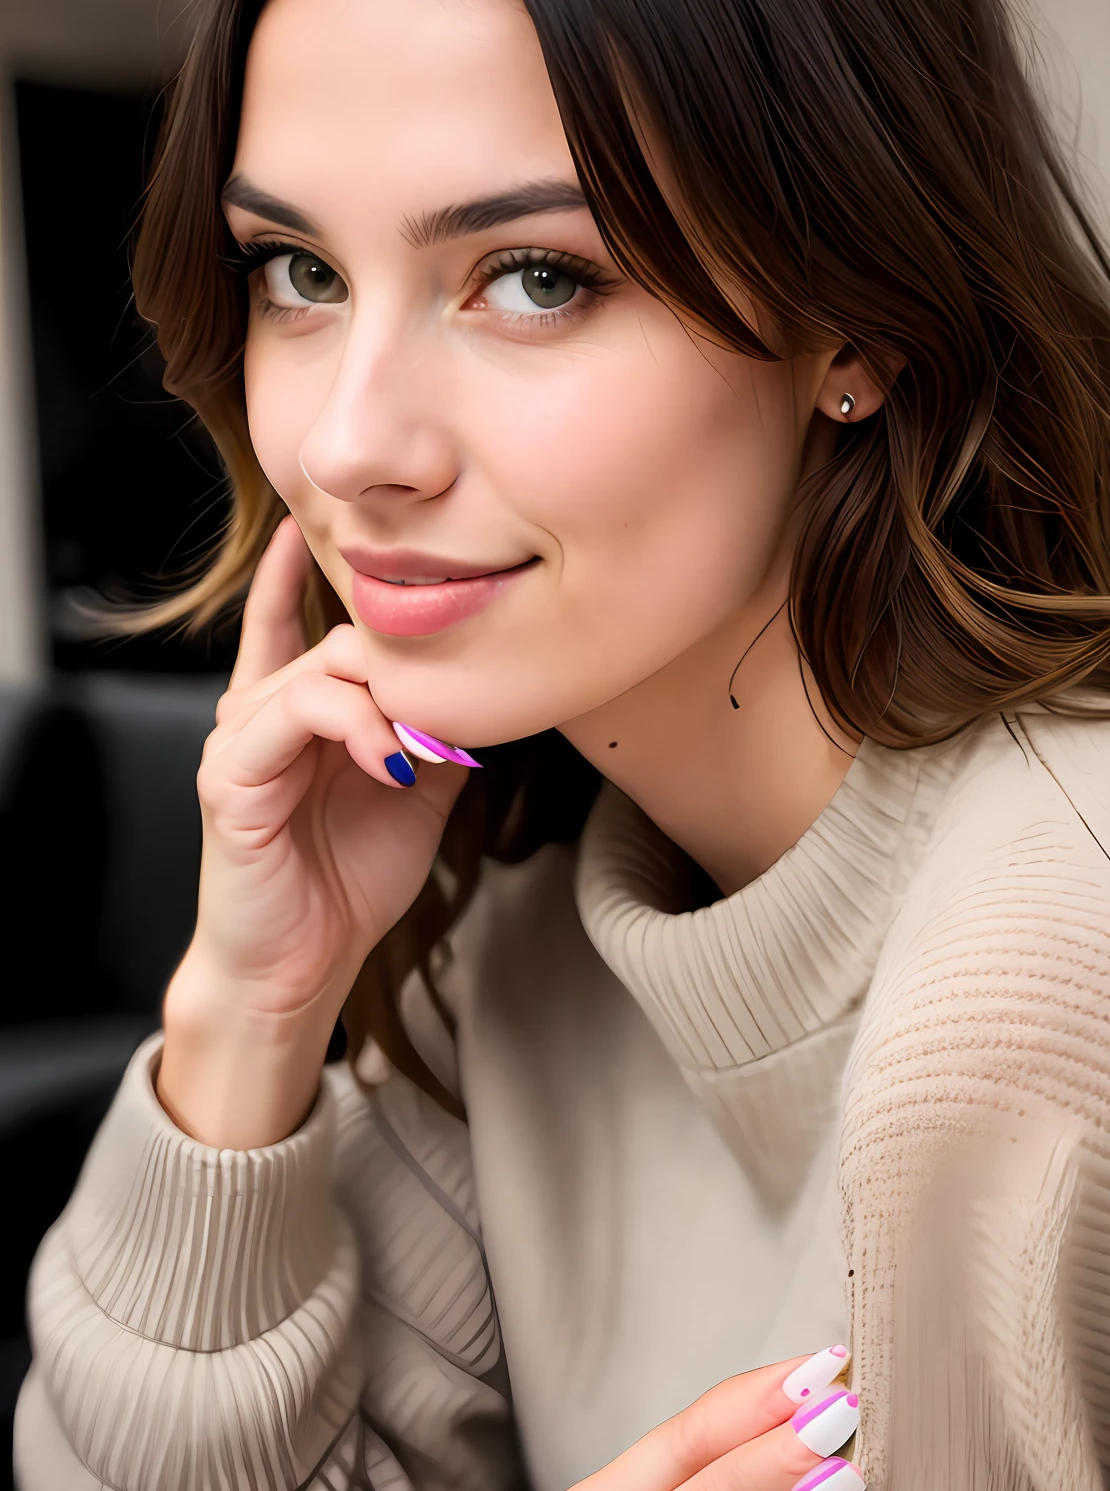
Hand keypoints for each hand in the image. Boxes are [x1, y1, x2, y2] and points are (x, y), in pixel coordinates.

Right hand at [158, 518, 467, 1147]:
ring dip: (389, 703)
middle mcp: (260, 711)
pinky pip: (294, 712)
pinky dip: (354, 728)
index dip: (297, 571)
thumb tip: (497, 688)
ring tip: (424, 755)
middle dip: (408, 667)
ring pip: (323, 669)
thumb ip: (440, 733)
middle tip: (457, 722)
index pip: (291, 619)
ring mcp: (239, 738)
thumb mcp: (418, 792)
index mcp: (296, 710)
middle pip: (341, 640)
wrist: (300, 967)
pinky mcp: (230, 775)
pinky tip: (391, 765)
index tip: (316, 523)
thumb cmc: (350, 879)